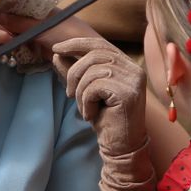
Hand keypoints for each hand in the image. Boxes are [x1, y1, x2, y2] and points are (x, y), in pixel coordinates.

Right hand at [0, 11, 100, 62]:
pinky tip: (8, 50)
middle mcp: (40, 19)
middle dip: (6, 26)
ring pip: (20, 34)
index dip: (6, 10)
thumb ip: (20, 23)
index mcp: (42, 8)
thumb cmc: (67, 35)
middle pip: (18, 20)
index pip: (18, 5)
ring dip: (10, 38)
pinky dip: (18, 47)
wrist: (86, 55)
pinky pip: (25, 46)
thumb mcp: (41, 27)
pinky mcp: (42, 48)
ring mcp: (41, 34)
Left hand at [50, 36, 146, 154]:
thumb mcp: (87, 91)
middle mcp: (134, 69)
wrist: (120, 146)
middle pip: (93, 55)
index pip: (100, 44)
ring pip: (92, 72)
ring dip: (80, 92)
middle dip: (74, 73)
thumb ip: (75, 72)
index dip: (76, 44)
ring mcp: (133, 80)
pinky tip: (91, 115)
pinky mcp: (128, 93)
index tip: (56, 48)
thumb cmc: (106, 119)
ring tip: (85, 109)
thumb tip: (56, 54)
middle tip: (69, 94)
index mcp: (127, 65)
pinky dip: (86, 102)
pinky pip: (94, 87)